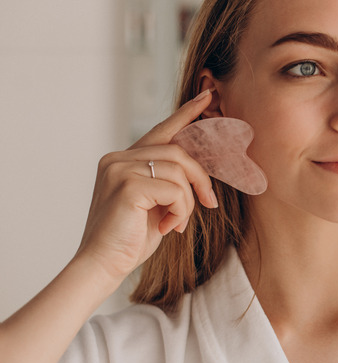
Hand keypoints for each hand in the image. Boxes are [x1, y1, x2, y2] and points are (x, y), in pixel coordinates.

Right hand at [76, 91, 217, 280]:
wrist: (102, 266)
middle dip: (200, 178)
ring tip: (176, 223)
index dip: (186, 114)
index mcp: (122, 160)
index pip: (160, 131)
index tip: (207, 97)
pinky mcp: (128, 185)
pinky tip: (168, 227)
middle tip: (210, 203)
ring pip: (180, 170)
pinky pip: (175, 189)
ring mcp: (120, 169)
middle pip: (179, 151)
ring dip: (188, 201)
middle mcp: (118, 159)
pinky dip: (180, 210)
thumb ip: (167, 182)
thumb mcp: (154, 204)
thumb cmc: (129, 239)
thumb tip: (196, 170)